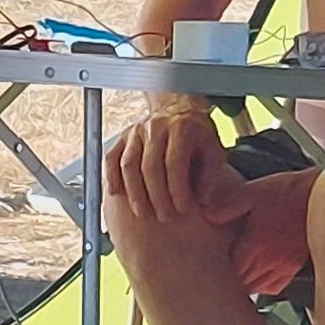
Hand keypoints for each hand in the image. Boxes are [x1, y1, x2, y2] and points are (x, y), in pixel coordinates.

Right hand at [103, 109, 226, 222]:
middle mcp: (156, 127)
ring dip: (134, 192)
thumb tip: (201, 201)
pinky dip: (111, 176)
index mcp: (181, 129)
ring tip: (142, 212)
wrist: (178, 108)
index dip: (178, 189)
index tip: (183, 209)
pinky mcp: (124, 136)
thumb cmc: (198, 135)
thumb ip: (210, 175)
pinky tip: (115, 193)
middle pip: (150, 166)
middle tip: (164, 217)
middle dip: (157, 196)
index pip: (175, 163)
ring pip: (129, 164)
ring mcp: (137, 131)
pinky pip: (111, 157)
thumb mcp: (214, 150)